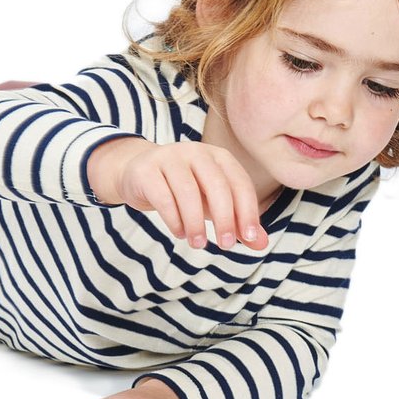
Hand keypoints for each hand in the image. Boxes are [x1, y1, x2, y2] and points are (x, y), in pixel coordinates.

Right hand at [88, 138, 268, 250]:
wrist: (138, 174)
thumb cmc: (183, 191)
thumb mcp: (211, 205)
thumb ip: (236, 222)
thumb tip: (261, 244)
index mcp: (218, 157)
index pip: (239, 183)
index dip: (247, 210)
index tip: (248, 238)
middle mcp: (196, 152)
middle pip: (216, 185)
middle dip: (224, 218)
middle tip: (226, 246)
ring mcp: (169, 157)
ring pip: (188, 192)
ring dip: (196, 223)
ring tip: (198, 244)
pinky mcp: (146, 170)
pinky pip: (163, 197)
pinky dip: (173, 219)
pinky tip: (179, 232)